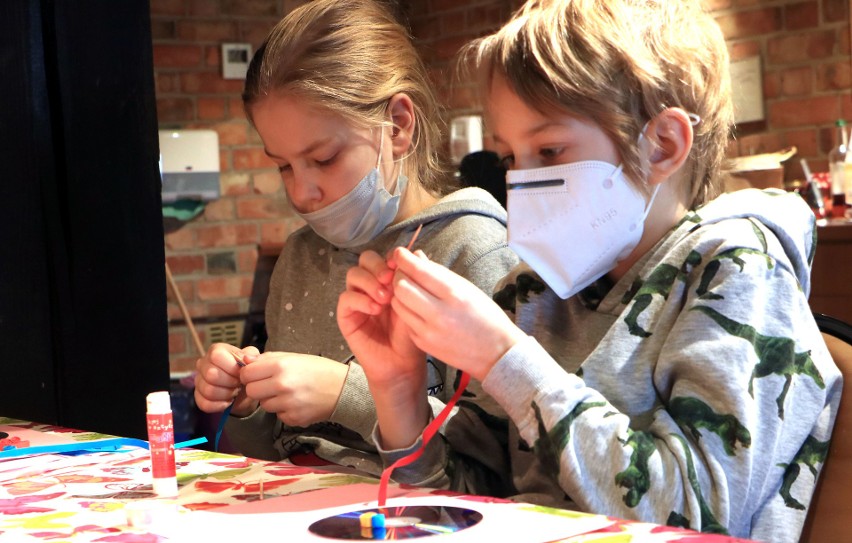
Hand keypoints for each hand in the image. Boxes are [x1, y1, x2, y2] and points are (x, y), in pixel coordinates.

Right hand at [194, 343, 258, 415]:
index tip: (242, 374)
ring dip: (226, 394)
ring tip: (234, 392)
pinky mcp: (198, 397)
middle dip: (230, 383)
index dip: (232, 368)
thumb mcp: (253, 361)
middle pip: (211, 375)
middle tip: (238, 384)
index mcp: (216, 350)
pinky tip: (228, 402)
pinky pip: (204, 404)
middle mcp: (203, 363)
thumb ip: (252, 355)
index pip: (216, 356)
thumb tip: (246, 358)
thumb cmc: (247, 372)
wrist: (244, 390)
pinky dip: (219, 405)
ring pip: (208, 391)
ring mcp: (198, 380)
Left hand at [238, 352, 347, 426]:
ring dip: (271, 399)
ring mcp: (287, 404)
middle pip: (251, 391)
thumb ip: (267, 358)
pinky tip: (296, 402)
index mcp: (280, 366)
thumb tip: (245, 360)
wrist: (343, 389)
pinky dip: (283, 410)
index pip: (247, 373)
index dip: (250, 373)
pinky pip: (278, 415)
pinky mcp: (293, 418)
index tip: (256, 374)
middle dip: (257, 388)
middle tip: (269, 384)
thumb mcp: (294, 357)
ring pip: (264, 405)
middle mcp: (282, 385)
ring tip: (287, 392)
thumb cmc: (319, 370)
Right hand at [337, 250, 425, 386]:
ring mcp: (357, 299)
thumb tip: (417, 252)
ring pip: (353, 274)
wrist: (403, 363)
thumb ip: (416, 279)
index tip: (401, 265)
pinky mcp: (346, 315)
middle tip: (390, 278)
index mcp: (388, 280)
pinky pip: (346, 298)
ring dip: (369, 282)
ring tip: (385, 298)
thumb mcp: (417, 304)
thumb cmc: (411, 335)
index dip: (390, 256)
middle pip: (365, 259)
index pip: (383, 256)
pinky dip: (360, 299)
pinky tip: (375, 309)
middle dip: (377, 265)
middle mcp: (371, 286)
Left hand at [388, 247, 527, 380]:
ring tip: (410, 290)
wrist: (496, 353)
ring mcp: (429, 331)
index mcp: (454, 294)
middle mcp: (439, 313)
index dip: (403, 258)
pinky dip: (408, 311)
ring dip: (400, 293)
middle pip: (401, 286)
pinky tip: (418, 309)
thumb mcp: (467, 289)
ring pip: (398, 304)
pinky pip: (405, 320)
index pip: (418, 270)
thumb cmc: (485, 315)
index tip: (399, 253)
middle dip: (398, 275)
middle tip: (403, 273)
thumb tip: (416, 257)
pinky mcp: (423, 343)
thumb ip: (440, 273)